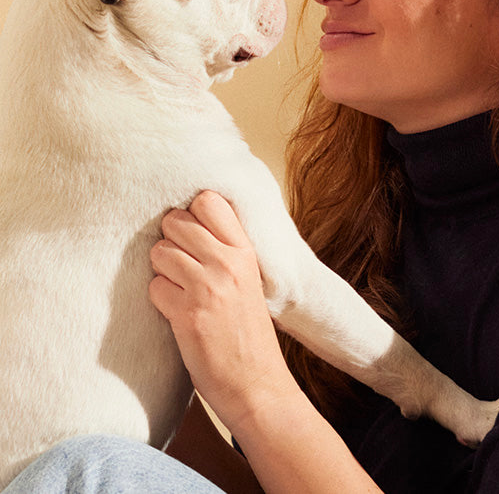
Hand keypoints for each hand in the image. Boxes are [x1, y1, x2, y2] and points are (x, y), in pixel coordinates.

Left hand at [149, 191, 296, 429]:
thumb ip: (226, 249)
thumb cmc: (248, 331)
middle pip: (176, 222)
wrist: (257, 384)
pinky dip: (160, 299)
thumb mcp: (249, 279)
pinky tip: (177, 312)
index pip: (208, 200)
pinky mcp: (186, 314)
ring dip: (163, 270)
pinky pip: (154, 287)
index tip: (193, 233)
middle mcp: (227, 263)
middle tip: (183, 264)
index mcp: (245, 251)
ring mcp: (206, 288)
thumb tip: (189, 218)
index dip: (192, 213)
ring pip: (160, 252)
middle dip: (171, 241)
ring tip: (181, 289)